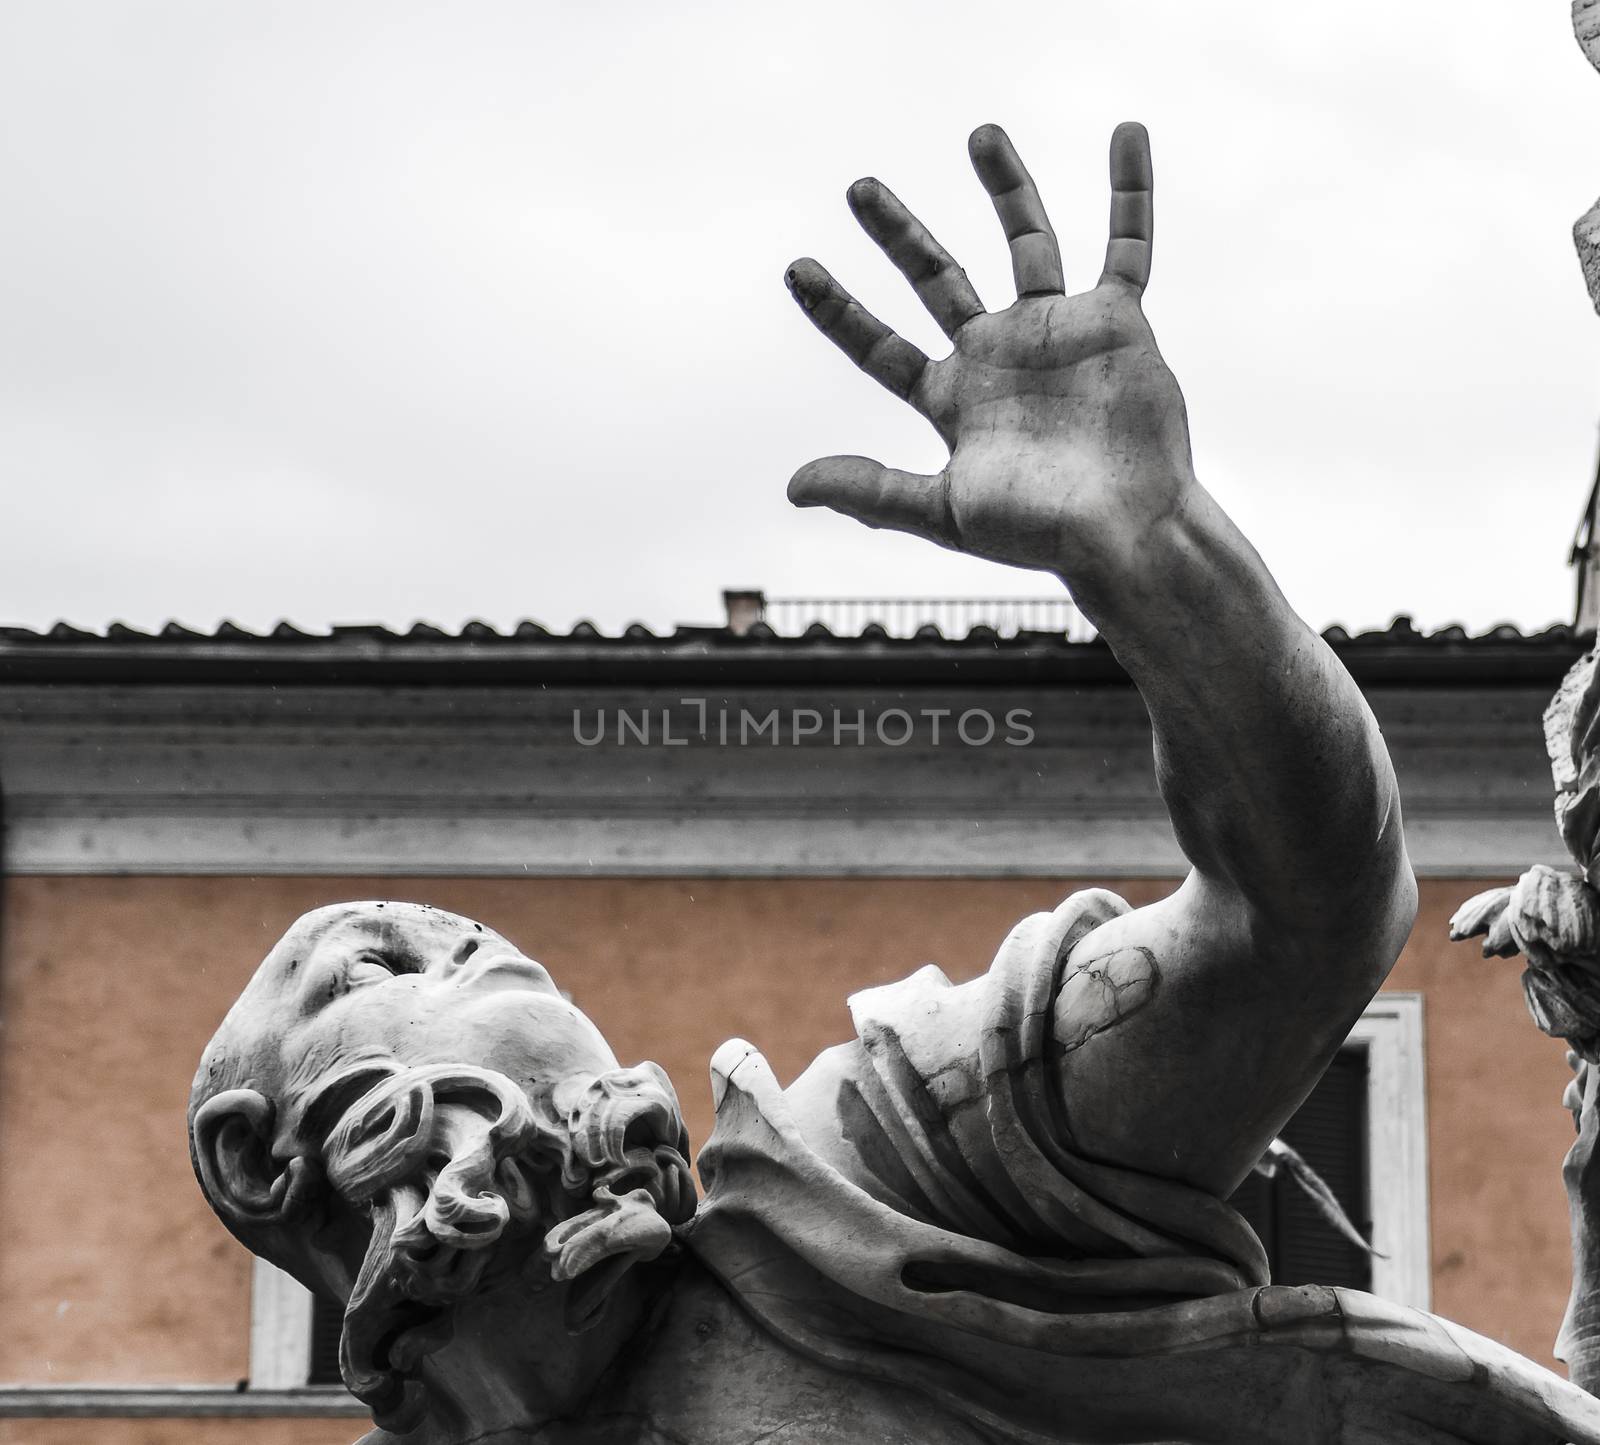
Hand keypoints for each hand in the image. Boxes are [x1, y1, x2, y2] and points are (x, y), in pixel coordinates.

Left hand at [787, 123, 1191, 576]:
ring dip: (1006, 188)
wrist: (1126, 532)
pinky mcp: (1117, 322)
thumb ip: (873, 492)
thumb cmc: (1039, 534)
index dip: (838, 311)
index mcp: (951, 400)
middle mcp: (997, 356)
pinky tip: (1127, 135)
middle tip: (859, 189)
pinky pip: (1127, 246)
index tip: (796, 269)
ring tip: (980, 134)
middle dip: (899, 236)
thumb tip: (793, 486)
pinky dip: (1130, 193)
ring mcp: (1056, 333)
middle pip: (936, 279)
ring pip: (1027, 242)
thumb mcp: (944, 512)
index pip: (879, 347)